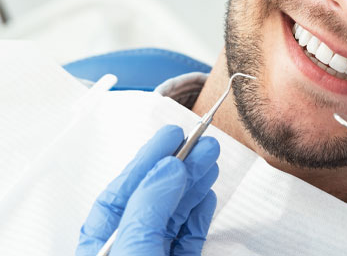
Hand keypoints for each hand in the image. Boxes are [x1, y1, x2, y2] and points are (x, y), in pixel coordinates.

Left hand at [77, 125, 219, 255]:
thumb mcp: (133, 249)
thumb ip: (149, 207)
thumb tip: (169, 166)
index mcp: (101, 245)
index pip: (122, 192)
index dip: (148, 159)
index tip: (172, 135)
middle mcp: (128, 248)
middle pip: (154, 198)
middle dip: (181, 166)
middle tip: (203, 142)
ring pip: (175, 215)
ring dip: (195, 184)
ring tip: (211, 159)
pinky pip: (190, 237)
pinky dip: (201, 216)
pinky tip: (207, 197)